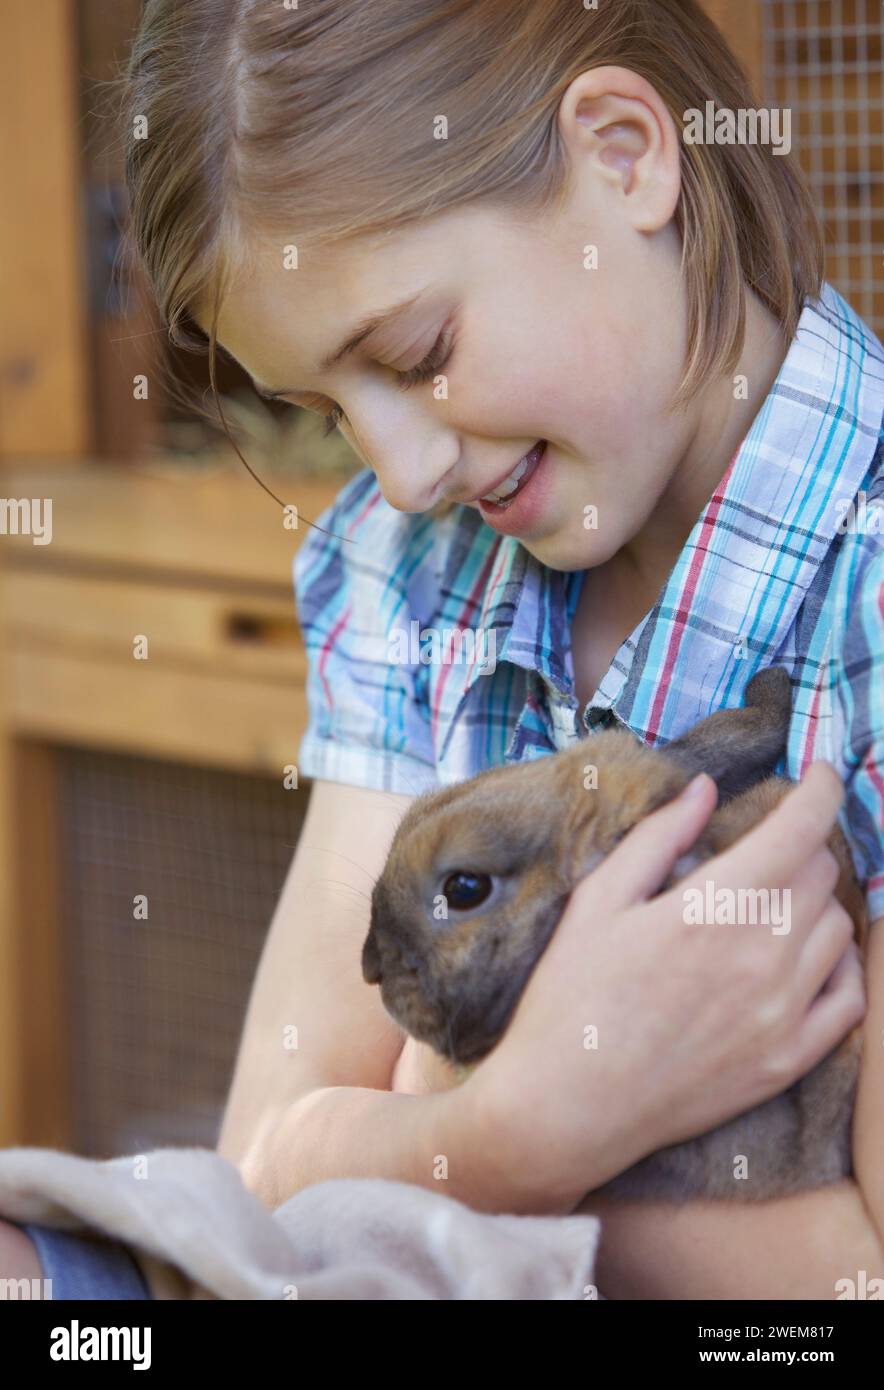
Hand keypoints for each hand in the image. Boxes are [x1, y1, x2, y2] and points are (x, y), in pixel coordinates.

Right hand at [459, 763, 865, 1214]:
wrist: (567, 1108)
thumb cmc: (571, 998)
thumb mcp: (598, 901)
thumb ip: (658, 838)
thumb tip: (704, 791)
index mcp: (714, 907)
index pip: (800, 827)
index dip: (819, 787)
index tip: (816, 771)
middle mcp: (763, 955)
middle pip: (820, 870)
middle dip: (797, 844)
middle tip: (760, 848)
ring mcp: (782, 1012)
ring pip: (838, 927)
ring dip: (814, 901)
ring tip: (770, 904)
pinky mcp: (788, 1059)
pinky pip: (849, 996)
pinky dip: (838, 964)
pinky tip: (805, 958)